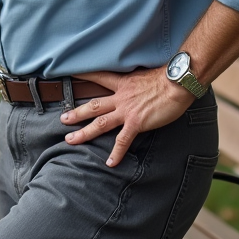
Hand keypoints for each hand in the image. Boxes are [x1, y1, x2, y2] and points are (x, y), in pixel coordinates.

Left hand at [59, 67, 194, 166]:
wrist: (176, 83)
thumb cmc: (166, 78)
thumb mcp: (145, 74)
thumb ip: (136, 82)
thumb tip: (137, 85)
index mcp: (122, 83)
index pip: (99, 77)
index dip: (84, 76)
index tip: (70, 76)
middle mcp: (120, 97)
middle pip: (93, 106)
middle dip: (76, 113)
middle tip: (62, 119)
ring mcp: (127, 111)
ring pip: (100, 123)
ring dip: (84, 132)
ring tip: (71, 140)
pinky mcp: (137, 123)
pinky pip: (123, 140)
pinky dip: (116, 153)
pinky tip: (110, 163)